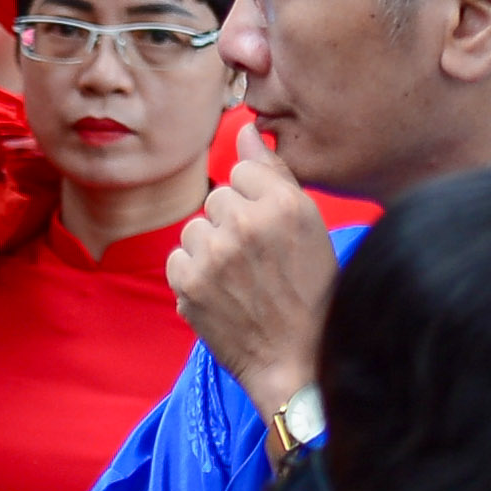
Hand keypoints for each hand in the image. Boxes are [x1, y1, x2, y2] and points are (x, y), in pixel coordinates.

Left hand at [166, 135, 338, 416]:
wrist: (298, 360)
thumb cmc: (311, 291)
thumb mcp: (308, 226)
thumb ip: (275, 175)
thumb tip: (245, 131)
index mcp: (284, 204)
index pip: (243, 170)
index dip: (256, 200)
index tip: (270, 230)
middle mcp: (246, 223)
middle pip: (218, 197)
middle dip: (232, 223)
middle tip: (259, 261)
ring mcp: (214, 255)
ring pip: (194, 227)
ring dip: (210, 248)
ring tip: (241, 279)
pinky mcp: (188, 283)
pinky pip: (178, 257)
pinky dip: (194, 275)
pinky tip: (223, 294)